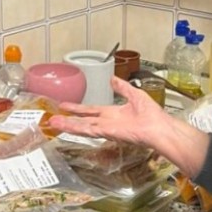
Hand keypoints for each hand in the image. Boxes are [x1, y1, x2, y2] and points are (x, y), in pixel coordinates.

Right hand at [48, 76, 169, 147]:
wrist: (158, 127)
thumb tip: (113, 79)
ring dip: (68, 124)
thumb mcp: (134, 94)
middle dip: (68, 119)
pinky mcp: (107, 132)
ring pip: (83, 126)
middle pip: (84, 120)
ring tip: (54, 123)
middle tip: (54, 118)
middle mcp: (107, 122)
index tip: (66, 105)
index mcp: (113, 114)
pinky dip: (77, 128)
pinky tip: (66, 126)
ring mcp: (106, 128)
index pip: (91, 110)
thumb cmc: (152, 114)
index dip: (79, 109)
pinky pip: (89, 130)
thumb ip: (122, 87)